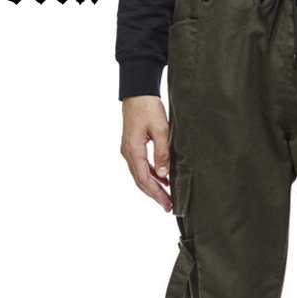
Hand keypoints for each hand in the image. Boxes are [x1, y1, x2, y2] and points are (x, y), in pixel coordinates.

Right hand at [120, 95, 171, 211]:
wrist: (138, 90)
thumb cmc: (149, 108)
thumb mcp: (161, 130)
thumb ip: (162, 153)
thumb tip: (164, 174)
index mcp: (133, 150)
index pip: (144, 179)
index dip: (156, 194)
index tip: (168, 204)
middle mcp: (128, 152)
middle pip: (141, 181)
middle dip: (155, 195)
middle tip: (168, 207)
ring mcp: (128, 150)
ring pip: (140, 175)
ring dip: (153, 186)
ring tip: (167, 197)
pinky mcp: (132, 146)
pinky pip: (141, 166)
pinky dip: (152, 175)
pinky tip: (164, 179)